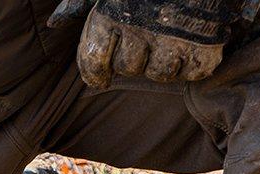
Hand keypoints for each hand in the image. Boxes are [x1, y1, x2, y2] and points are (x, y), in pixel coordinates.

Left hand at [50, 0, 234, 88]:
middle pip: (128, 68)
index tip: (100, 79)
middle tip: (145, 43)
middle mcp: (140, 28)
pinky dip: (192, 63)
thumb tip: (55, 22)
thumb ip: (79, 2)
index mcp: (112, 13)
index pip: (93, 60)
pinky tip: (192, 45)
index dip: (95, 73)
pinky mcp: (205, 44)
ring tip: (169, 43)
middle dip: (134, 60)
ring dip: (162, 63)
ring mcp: (173, 38)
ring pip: (159, 74)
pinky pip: (193, 72)